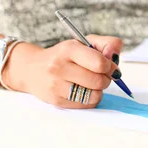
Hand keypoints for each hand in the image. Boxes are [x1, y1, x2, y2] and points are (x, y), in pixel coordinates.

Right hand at [7, 35, 122, 108]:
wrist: (32, 69)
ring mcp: (56, 85)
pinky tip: (83, 90)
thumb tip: (115, 56)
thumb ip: (106, 44)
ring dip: (98, 90)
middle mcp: (59, 67)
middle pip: (98, 81)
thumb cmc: (64, 55)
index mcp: (69, 49)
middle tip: (102, 75)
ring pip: (93, 95)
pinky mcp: (56, 101)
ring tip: (91, 83)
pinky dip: (90, 99)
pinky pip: (85, 105)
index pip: (99, 63)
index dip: (111, 66)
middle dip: (106, 79)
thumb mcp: (84, 42)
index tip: (110, 67)